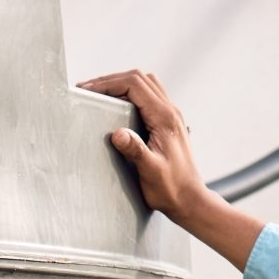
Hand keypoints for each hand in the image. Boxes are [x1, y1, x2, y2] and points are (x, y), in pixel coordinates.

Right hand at [76, 69, 263, 269]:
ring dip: (121, 84)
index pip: (134, 85)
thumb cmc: (172, 189)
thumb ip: (135, 151)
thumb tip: (117, 133)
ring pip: (145, 84)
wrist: (190, 200)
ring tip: (100, 93)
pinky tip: (118, 106)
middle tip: (87, 89)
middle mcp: (170, 112)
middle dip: (110, 80)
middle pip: (139, 79)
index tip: (88, 89)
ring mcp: (171, 116)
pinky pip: (149, 96)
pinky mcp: (168, 124)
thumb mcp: (151, 172)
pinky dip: (130, 93)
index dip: (108, 83)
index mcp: (165, 118)